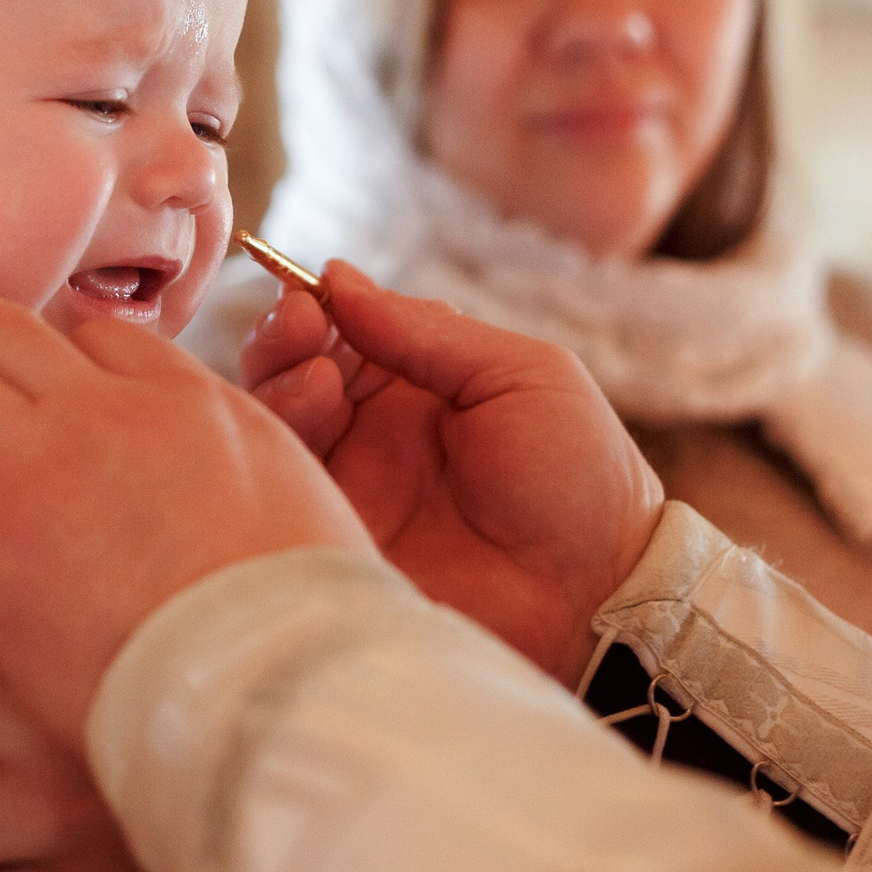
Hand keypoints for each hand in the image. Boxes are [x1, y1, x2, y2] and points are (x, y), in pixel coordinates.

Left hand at [0, 251, 372, 747]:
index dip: (44, 340)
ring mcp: (39, 460)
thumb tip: (229, 452)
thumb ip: (254, 455)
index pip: (99, 338)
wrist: (274, 675)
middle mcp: (106, 406)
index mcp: (190, 398)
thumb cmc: (305, 618)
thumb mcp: (304, 502)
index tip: (8, 350)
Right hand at [240, 263, 664, 684]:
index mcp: (419, 388)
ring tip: (318, 380)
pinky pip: (279, 489)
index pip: (343, 333)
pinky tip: (312, 411)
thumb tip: (337, 277)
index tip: (309, 291)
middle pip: (295, 372)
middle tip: (297, 323)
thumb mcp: (519, 375)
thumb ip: (427, 332)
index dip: (317, 305)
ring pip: (279, 424)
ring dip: (281, 382)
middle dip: (282, 338)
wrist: (595, 595)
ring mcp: (351, 489)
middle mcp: (374, 435)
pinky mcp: (333, 540)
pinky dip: (275, 441)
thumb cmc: (578, 477)